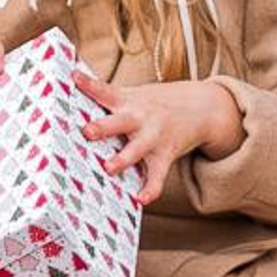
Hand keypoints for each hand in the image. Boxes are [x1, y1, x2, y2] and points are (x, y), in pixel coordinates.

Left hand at [76, 71, 238, 204]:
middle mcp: (140, 119)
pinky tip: (141, 199)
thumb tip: (74, 88)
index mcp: (128, 102)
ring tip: (108, 168)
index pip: (105, 91)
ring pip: (137, 149)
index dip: (89, 84)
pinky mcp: (165, 154)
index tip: (74, 77)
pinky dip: (151, 188)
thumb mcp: (135, 95)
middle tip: (87, 131)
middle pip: (119, 122)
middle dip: (103, 127)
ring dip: (123, 158)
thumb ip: (109, 97)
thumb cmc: (156, 104)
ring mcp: (154, 137)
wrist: (202, 107)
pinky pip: (157, 174)